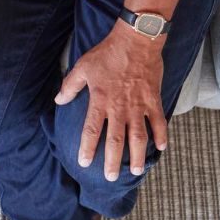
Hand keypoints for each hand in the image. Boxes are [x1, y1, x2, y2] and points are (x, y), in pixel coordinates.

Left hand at [55, 25, 168, 179]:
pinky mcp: (154, 100)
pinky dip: (161, 135)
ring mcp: (138, 105)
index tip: (84, 163)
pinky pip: (159, 122)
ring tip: (134, 171)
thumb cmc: (107, 54)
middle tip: (111, 178)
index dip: (88, 148)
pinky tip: (161, 148)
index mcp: (100, 100)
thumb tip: (58, 100)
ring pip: (138, 137)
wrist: (136, 41)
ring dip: (136, 155)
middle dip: (112, 161)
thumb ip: (70, 86)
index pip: (91, 130)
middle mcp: (119, 107)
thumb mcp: (83, 67)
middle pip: (116, 140)